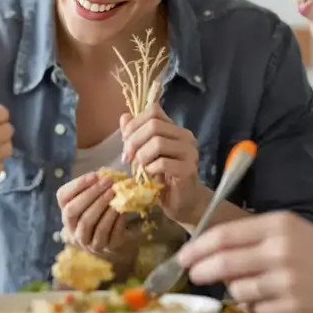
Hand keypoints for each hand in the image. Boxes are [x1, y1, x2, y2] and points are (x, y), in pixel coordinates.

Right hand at [56, 172, 127, 255]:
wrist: (114, 240)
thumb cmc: (102, 213)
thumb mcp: (94, 200)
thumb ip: (95, 187)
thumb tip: (106, 175)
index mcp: (66, 213)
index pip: (63, 197)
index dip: (77, 185)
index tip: (95, 175)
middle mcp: (72, 229)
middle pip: (73, 211)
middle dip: (91, 194)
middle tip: (108, 181)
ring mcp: (87, 242)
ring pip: (88, 223)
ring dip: (102, 205)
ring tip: (115, 192)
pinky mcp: (105, 248)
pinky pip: (108, 233)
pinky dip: (115, 219)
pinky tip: (122, 208)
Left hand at [121, 104, 200, 223]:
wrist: (183, 202)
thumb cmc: (163, 177)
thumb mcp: (145, 153)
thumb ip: (136, 134)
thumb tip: (124, 117)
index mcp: (174, 129)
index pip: (154, 111)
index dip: (135, 123)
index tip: (125, 140)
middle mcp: (185, 136)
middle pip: (154, 125)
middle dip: (134, 141)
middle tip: (127, 158)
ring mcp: (189, 153)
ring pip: (158, 142)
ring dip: (142, 156)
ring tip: (139, 167)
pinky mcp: (188, 170)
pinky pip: (163, 163)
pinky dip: (150, 168)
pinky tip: (149, 175)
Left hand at [176, 212, 312, 312]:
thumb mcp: (289, 231)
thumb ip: (252, 238)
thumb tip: (209, 254)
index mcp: (278, 224)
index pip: (224, 235)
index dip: (198, 247)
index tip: (183, 256)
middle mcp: (281, 249)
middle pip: (223, 262)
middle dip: (201, 270)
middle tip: (192, 275)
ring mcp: (287, 279)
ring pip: (237, 289)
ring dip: (234, 291)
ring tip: (250, 287)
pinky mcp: (293, 305)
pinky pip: (256, 310)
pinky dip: (256, 308)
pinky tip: (272, 301)